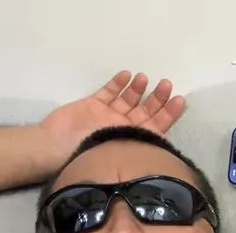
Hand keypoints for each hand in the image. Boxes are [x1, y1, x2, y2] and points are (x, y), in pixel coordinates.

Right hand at [39, 71, 185, 158]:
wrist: (54, 147)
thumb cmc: (87, 154)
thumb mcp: (119, 153)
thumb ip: (137, 144)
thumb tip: (161, 142)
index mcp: (133, 142)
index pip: (156, 127)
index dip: (169, 114)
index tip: (180, 100)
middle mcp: (123, 128)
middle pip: (145, 111)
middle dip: (157, 98)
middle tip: (166, 84)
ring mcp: (108, 116)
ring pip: (128, 99)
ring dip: (138, 89)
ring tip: (144, 78)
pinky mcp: (93, 105)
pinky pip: (108, 92)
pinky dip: (117, 84)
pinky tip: (127, 75)